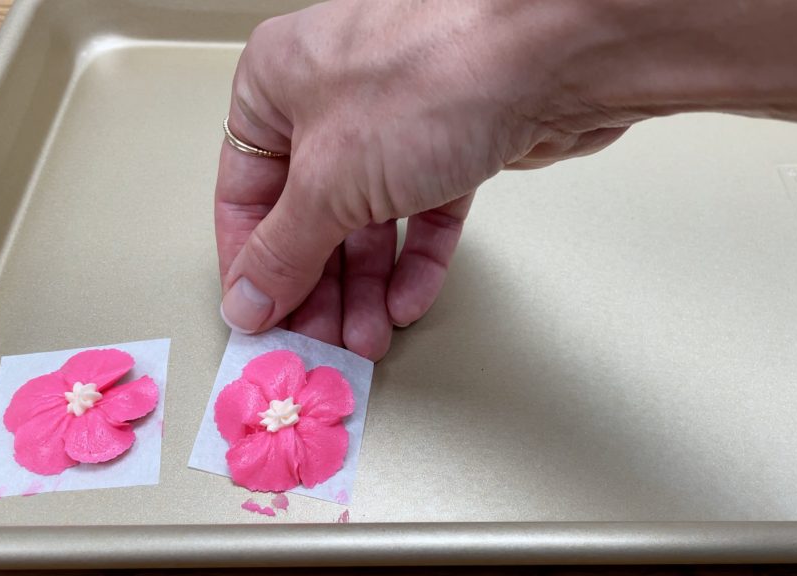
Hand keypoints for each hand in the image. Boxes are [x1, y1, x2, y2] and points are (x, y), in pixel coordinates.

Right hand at [214, 0, 625, 359]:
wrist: (551, 57)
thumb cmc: (432, 77)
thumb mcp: (329, 180)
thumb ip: (283, 249)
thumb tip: (248, 299)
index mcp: (277, 82)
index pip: (244, 188)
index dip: (249, 261)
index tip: (259, 316)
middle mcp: (332, 98)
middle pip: (309, 212)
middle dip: (316, 286)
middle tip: (319, 341)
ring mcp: (397, 120)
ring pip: (367, 219)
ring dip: (366, 286)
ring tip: (366, 338)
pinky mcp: (454, 143)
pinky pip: (423, 213)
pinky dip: (415, 261)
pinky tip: (408, 301)